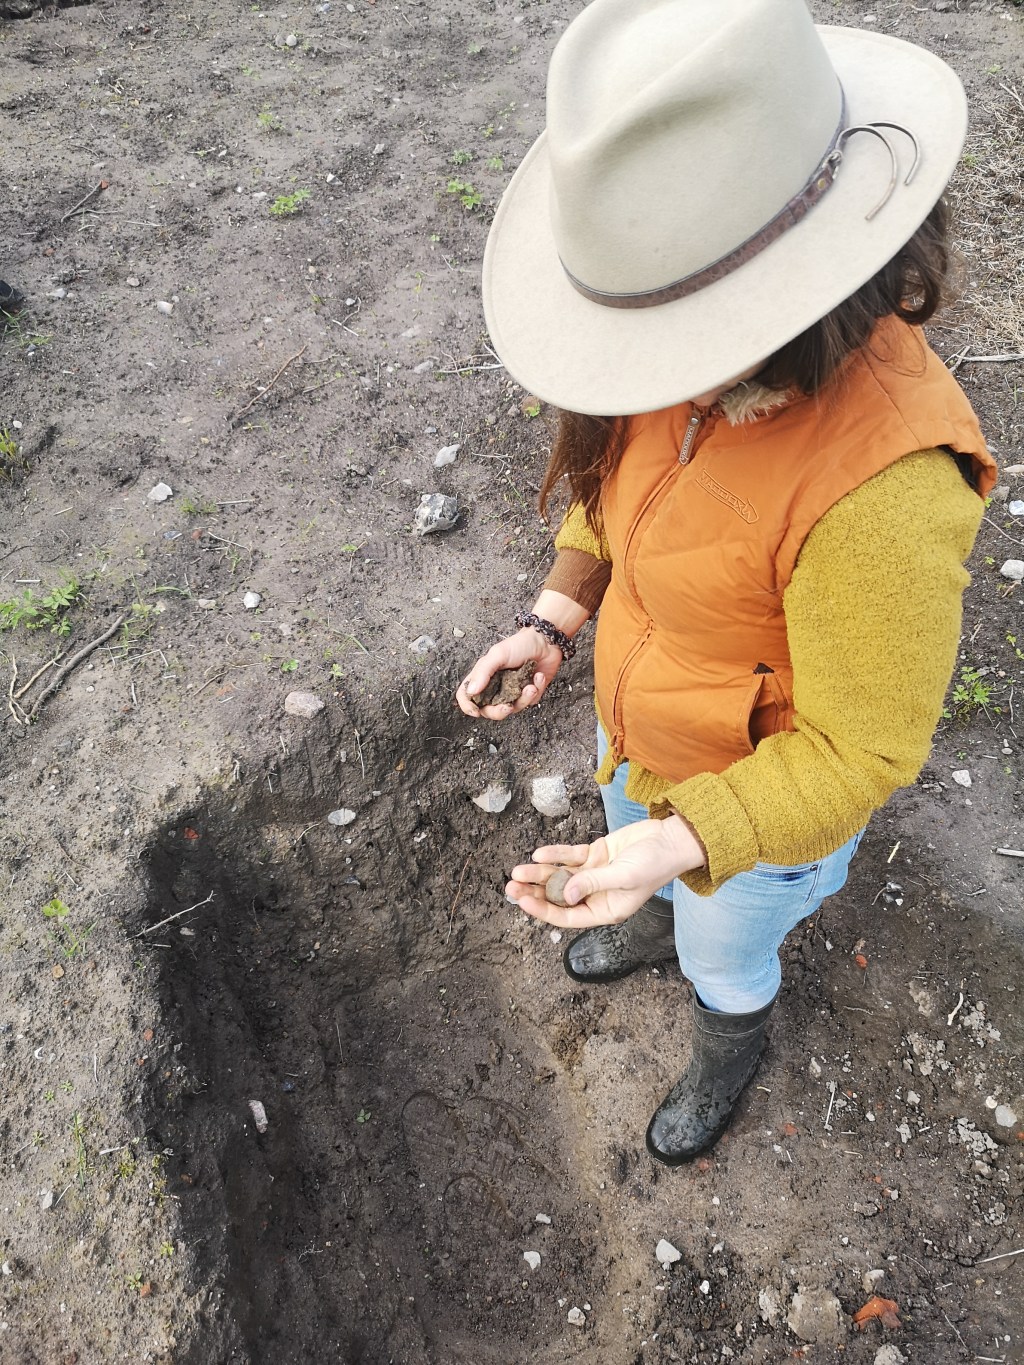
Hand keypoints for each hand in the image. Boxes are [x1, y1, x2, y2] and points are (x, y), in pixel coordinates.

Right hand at [455, 628, 562, 719]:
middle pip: (489, 710)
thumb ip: (483, 672)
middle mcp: (495, 687)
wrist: (546, 641)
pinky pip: (530, 702)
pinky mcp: (529, 694)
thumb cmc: (519, 644)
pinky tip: (539, 677)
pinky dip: (536, 690)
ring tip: (531, 686)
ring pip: (513, 709)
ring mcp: (512, 692)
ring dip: (523, 699)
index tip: (476, 711)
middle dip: (499, 712)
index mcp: (483, 677)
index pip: (467, 696)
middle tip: (508, 707)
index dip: (468, 706)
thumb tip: (471, 691)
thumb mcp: (498, 654)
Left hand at [506, 816, 705, 928]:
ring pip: (560, 876)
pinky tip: (539, 854)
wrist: (670, 840)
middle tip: (511, 885)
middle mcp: (597, 895)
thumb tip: (565, 894)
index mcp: (606, 910)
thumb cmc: (656, 865)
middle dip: (535, 891)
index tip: (523, 901)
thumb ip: (593, 884)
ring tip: (518, 870)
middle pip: (559, 896)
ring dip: (540, 873)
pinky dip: (555, 855)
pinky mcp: (596, 855)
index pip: (568, 916)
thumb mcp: (625, 877)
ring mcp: (594, 874)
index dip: (544, 910)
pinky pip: (570, 857)